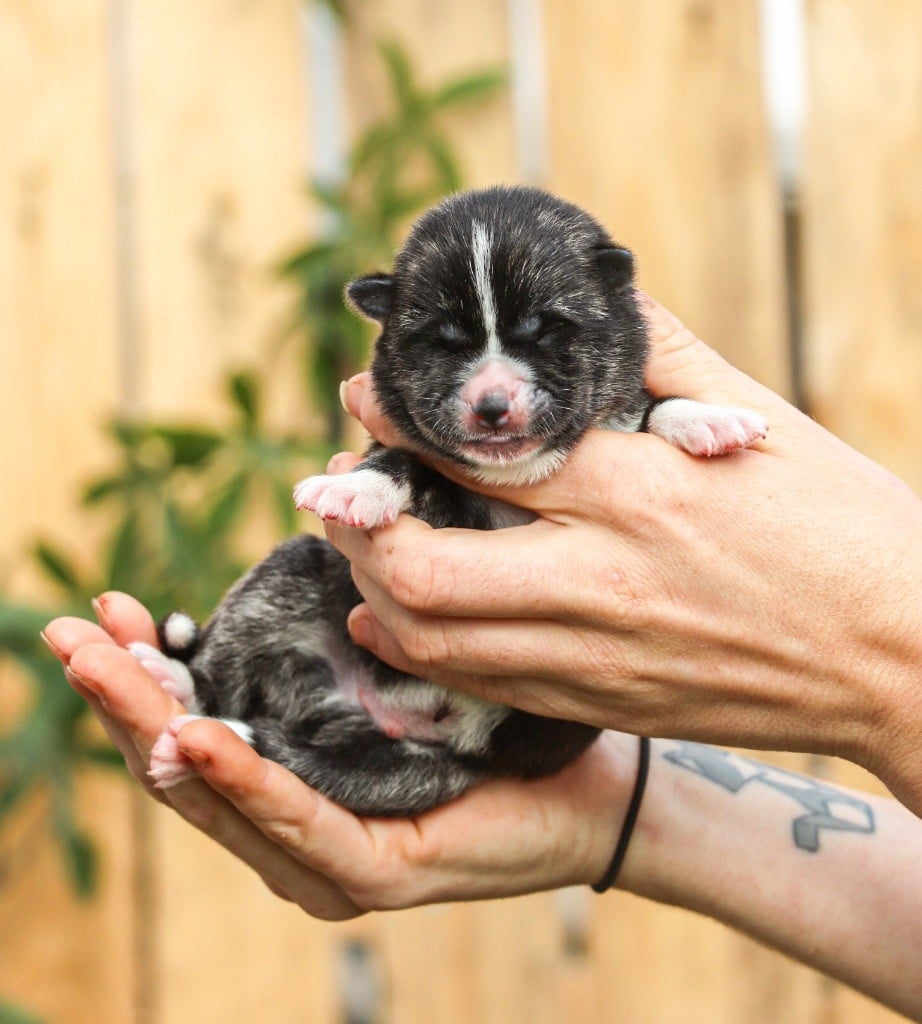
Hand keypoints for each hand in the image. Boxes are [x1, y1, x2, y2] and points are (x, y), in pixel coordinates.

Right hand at [43, 594, 640, 916]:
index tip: (111, 606)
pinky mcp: (374, 871)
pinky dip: (243, 782)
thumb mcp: (407, 653)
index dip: (150, 668)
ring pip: (220, 799)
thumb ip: (354, 613)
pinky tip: (197, 738)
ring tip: (106, 668)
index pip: (202, 718)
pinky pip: (299, 823)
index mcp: (299, 767)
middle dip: (125, 696)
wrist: (590, 779)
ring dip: (156, 732)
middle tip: (71, 633)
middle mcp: (301, 817)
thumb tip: (329, 512)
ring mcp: (331, 853)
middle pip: (188, 762)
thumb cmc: (498, 713)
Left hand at [325, 296, 921, 813]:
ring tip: (362, 546)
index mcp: (638, 490)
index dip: (397, 419)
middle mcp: (601, 578)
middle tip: (345, 485)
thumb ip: (663, 357)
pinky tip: (393, 617)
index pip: (477, 450)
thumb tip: (600, 300)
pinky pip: (477, 684)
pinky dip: (416, 648)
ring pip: (431, 639)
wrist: (902, 655)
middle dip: (358, 524)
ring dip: (373, 589)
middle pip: (421, 566)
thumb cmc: (842, 530)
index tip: (362, 394)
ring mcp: (595, 654)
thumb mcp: (754, 424)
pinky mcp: (600, 701)